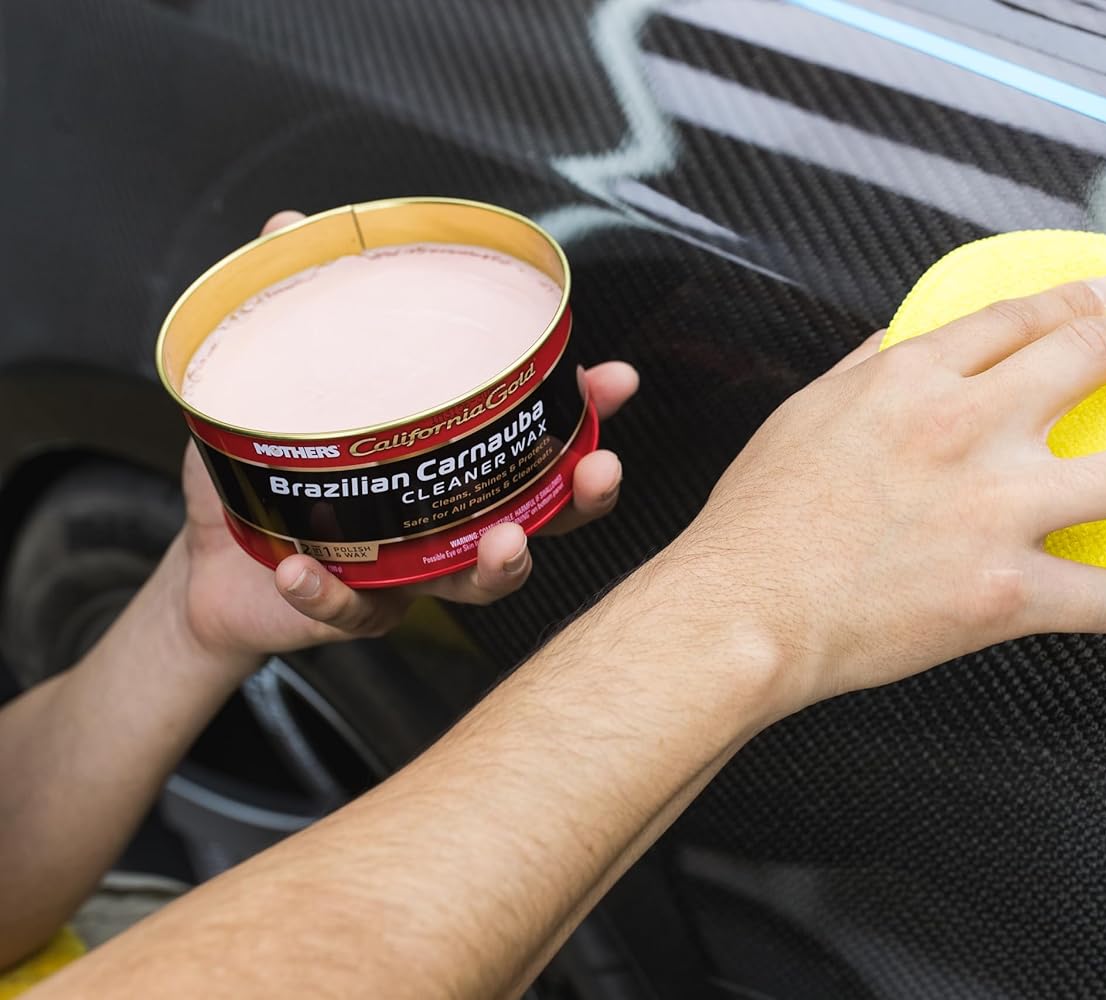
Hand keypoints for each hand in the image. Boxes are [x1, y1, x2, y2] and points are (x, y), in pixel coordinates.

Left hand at [176, 210, 638, 666]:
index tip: (617, 380)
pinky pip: (353, 614)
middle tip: (596, 472)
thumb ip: (293, 310)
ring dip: (502, 566)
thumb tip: (289, 222)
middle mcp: (446, 522)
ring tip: (502, 543)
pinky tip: (304, 571)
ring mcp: (409, 573)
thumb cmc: (265, 473)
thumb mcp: (276, 382)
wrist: (205, 566)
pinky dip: (330, 596)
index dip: (585, 414)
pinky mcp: (353, 613)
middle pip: (542, 519)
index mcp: (448, 466)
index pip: (535, 442)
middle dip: (581, 498)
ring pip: (477, 582)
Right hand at [657, 277, 1105, 719]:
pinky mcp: (1008, 590)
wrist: (742, 610)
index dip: (1077, 299)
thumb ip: (866, 372)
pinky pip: (1102, 591)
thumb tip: (902, 347)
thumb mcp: (803, 416)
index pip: (1019, 317)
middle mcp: (970, 427)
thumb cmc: (759, 525)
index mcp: (914, 379)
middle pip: (1095, 359)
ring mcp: (998, 508)